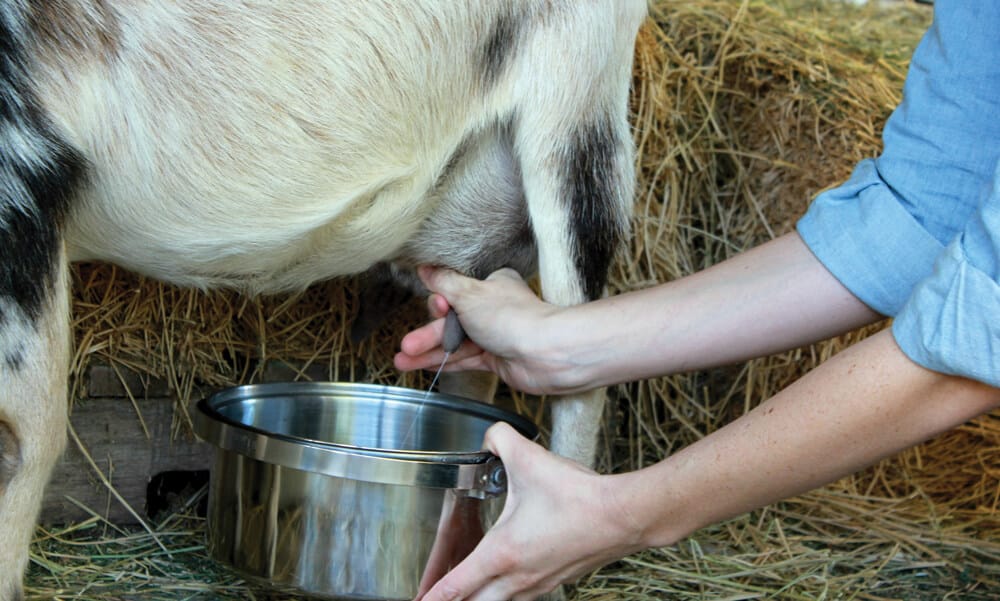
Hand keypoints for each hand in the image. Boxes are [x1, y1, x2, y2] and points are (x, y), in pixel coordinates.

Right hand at [394, 266, 575, 394]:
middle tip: (406, 345)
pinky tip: (422, 365)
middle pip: (452, 320)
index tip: (436, 308)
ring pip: (456, 343)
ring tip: (402, 361)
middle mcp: (493, 309)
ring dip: (429, 351)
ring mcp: (495, 336)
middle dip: (427, 334)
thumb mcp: (469, 293)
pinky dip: (444, 362)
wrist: (545, 354)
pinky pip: (465, 360)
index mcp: (491, 285)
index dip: (440, 303)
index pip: (455, 291)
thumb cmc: (513, 318)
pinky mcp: (498, 360)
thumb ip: (444, 282)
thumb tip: (425, 266)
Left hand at [415, 422, 643, 600]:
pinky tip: (512, 575)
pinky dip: (510, 590)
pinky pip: (526, 593)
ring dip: (483, 597)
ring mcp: (541, 582)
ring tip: (471, 589)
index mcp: (503, 552)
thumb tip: (489, 437)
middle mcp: (519, 576)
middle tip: (437, 597)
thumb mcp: (529, 458)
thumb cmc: (579, 496)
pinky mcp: (559, 578)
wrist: (624, 516)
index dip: (433, 595)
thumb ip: (499, 440)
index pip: (457, 585)